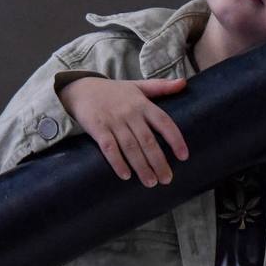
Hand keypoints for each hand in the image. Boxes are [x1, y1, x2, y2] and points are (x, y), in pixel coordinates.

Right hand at [59, 77, 189, 186]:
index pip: (164, 122)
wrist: (81, 89)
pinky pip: (109, 148)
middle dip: (158, 161)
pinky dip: (117, 162)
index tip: (184, 156)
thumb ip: (161, 86)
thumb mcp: (138, 85)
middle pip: (148, 140)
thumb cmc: (114, 91)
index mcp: (142, 104)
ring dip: (141, 166)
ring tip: (151, 182)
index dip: (175, 139)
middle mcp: (130, 113)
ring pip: (130, 147)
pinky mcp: (97, 128)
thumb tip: (184, 83)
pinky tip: (126, 176)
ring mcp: (113, 121)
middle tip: (167, 179)